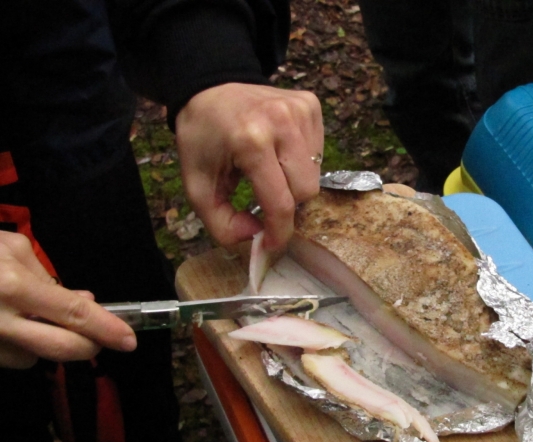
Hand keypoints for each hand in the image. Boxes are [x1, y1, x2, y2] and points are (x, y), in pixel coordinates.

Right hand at [0, 231, 136, 368]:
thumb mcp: (10, 249)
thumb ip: (48, 276)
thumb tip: (85, 301)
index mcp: (14, 286)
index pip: (74, 314)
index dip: (106, 329)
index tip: (129, 340)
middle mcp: (1, 321)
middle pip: (60, 349)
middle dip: (87, 346)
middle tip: (96, 340)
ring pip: (32, 357)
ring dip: (41, 342)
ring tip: (27, 316)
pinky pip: (9, 357)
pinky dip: (16, 344)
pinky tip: (6, 324)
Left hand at [175, 83, 323, 250]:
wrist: (209, 88)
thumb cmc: (203, 139)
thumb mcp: (197, 187)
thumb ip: (221, 224)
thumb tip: (256, 235)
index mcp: (251, 142)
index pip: (281, 203)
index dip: (279, 232)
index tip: (273, 245)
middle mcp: (282, 122)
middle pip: (306, 191)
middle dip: (287, 203)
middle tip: (265, 197)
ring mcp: (300, 110)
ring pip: (315, 173)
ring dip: (294, 181)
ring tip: (270, 168)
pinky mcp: (310, 104)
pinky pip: (318, 151)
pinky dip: (301, 160)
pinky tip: (280, 149)